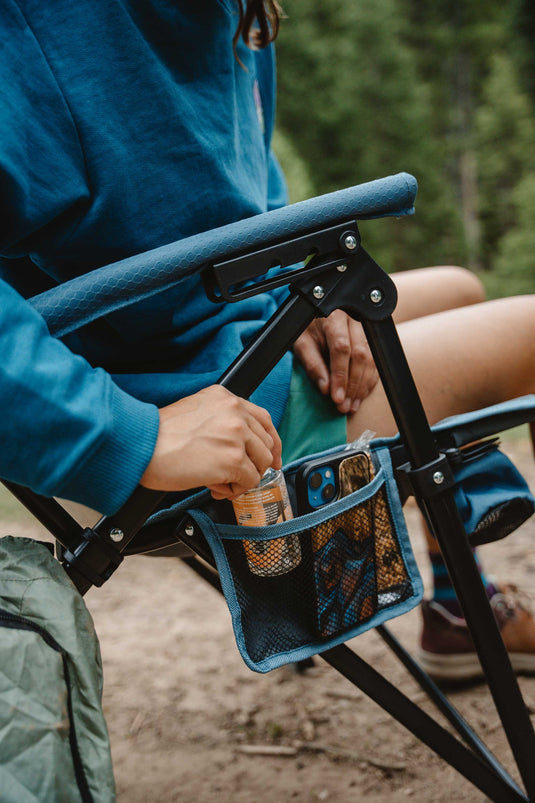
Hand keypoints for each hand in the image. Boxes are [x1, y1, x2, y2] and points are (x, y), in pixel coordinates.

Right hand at [140, 386, 281, 499]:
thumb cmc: (158, 435)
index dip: (271, 443)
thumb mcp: (195, 412)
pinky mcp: (233, 460)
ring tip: (220, 482)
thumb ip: (221, 421)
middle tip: (236, 477)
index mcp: (225, 398)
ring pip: (261, 464)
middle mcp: (235, 412)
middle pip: (266, 444)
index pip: (264, 419)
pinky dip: (235, 491)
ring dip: (244, 479)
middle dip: (255, 465)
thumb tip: (237, 446)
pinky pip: (249, 482)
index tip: (272, 458)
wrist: (141, 445)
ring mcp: (236, 435)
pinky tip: (215, 486)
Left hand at [293, 311, 378, 413]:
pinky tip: (359, 397)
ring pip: (370, 361)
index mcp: (334, 318)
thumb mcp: (302, 345)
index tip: (337, 397)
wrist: (315, 319)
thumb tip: (326, 388)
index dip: (340, 375)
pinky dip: (368, 383)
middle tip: (344, 406)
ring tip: (351, 406)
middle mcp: (354, 321)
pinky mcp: (370, 341)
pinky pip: (375, 364)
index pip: (341, 348)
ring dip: (361, 387)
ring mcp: (365, 330)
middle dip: (352, 385)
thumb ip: (312, 365)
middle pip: (360, 356)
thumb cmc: (307, 331)